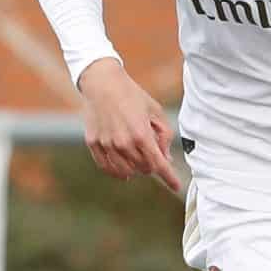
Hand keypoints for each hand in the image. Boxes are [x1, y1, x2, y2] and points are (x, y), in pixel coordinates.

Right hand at [78, 59, 181, 194]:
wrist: (103, 83)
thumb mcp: (156, 111)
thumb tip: (165, 157)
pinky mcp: (93, 144)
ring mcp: (106, 144)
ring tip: (137, 157)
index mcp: (141, 134)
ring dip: (135, 168)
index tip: (176, 187)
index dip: (169, 178)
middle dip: (151, 164)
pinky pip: (106, 167)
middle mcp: (123, 143)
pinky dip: (117, 171)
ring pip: (126, 171)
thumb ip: (164, 135)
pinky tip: (123, 170)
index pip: (159, 164)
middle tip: (150, 151)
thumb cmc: (132, 95)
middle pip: (143, 168)